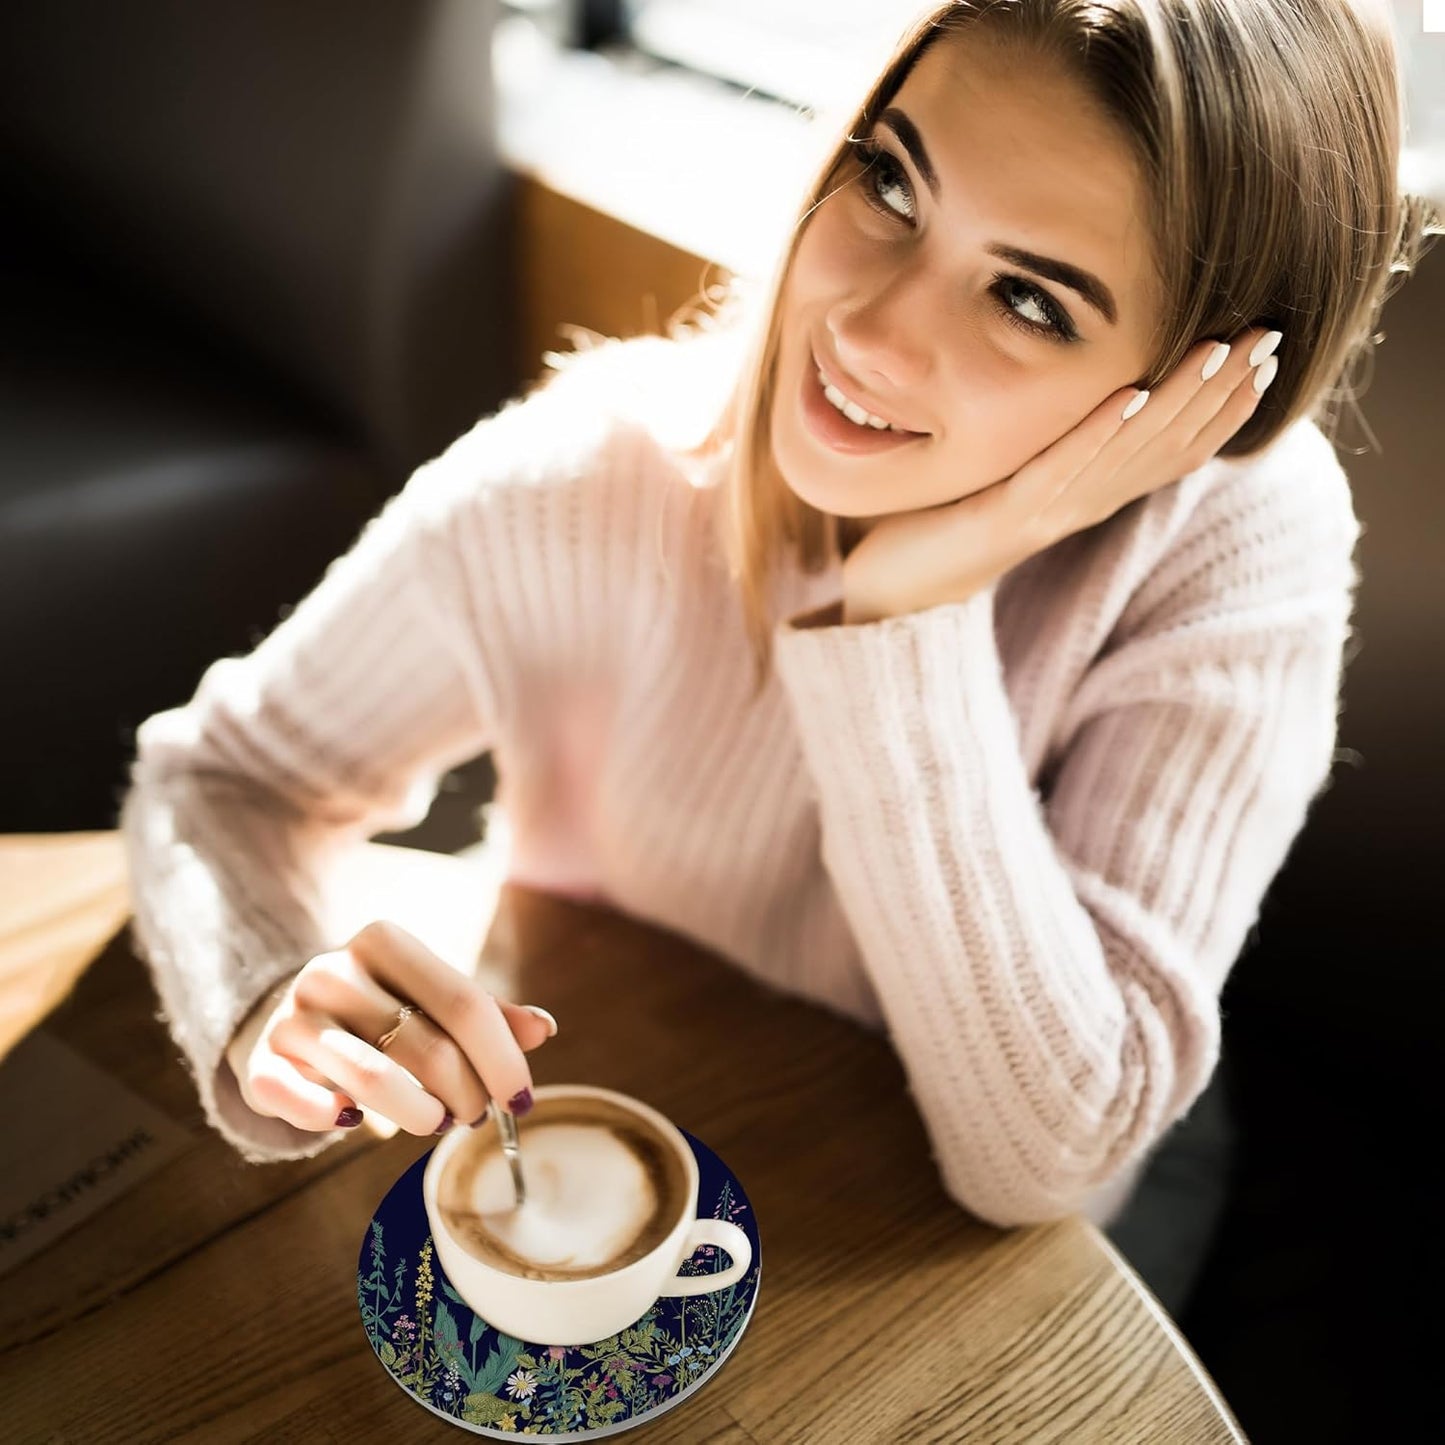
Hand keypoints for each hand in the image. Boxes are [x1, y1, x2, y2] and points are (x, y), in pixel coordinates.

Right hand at [227, 921, 557, 1134]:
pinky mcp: (259, 1063)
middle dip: (465, 1094)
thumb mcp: (430, 995)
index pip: (465, 1003)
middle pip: (427, 1046)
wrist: (283, 1012)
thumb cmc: (379, 1006)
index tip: (521, 1100)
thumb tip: (543, 1029)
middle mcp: (333, 970)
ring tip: (436, 1121)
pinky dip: (338, 1122)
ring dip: (420, 1114)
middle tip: (473, 1113)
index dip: (502, 1059)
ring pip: (373, 1079)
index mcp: (384, 941)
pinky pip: (303, 1103)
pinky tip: (359, 1122)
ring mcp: (292, 1016)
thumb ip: (487, 1012)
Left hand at [841, 327, 1282, 623]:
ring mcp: (1048, 512)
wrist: (890, 587)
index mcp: (1088, 493)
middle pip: (1168, 444)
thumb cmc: (945, 523)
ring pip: (1129, 452)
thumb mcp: (1012, 471)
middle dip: (1220, 391)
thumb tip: (1090, 390)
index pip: (1173, 445)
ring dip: (1177, 402)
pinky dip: (1099, 433)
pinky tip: (1131, 394)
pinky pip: (1062, 470)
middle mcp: (1081, 504)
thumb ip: (1052, 439)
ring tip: (1220, 352)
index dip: (1224, 404)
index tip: (1268, 350)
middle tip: (1270, 336)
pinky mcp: (1006, 517)